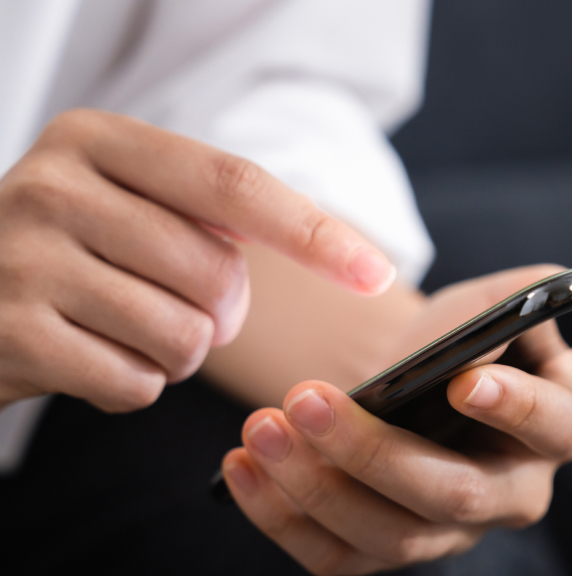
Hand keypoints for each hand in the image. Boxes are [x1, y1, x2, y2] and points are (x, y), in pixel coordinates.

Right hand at [0, 109, 394, 411]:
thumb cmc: (72, 252)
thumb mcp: (129, 203)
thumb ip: (214, 213)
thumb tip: (340, 259)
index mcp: (97, 139)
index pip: (235, 185)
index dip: (314, 233)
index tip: (375, 273)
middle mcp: (54, 185)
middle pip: (216, 272)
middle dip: (221, 311)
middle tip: (176, 305)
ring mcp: (22, 259)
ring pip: (184, 334)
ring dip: (178, 351)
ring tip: (125, 328)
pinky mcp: (9, 334)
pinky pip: (136, 383)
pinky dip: (134, 384)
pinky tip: (91, 356)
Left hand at [220, 266, 571, 574]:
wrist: (407, 377)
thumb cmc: (460, 337)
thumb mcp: (508, 304)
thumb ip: (550, 304)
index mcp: (552, 431)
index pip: (555, 428)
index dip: (516, 408)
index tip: (463, 380)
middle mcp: (507, 495)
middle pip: (451, 496)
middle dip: (375, 453)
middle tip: (307, 400)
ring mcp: (444, 536)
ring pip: (387, 538)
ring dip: (315, 486)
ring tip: (262, 426)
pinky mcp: (383, 554)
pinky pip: (333, 559)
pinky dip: (281, 517)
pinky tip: (243, 466)